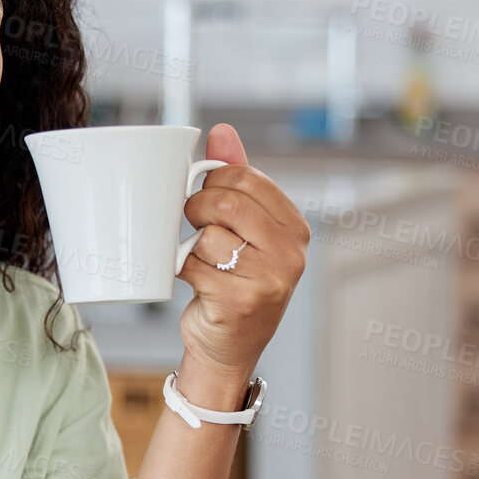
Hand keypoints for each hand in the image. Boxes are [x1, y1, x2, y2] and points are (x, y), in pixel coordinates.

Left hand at [175, 124, 309, 386]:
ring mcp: (269, 279)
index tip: (204, 197)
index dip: (213, 183)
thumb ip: (236, 179)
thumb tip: (221, 131)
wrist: (228, 347)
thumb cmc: (234, 281)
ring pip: (207, 237)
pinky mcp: (240, 301)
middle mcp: (290, 252)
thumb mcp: (244, 229)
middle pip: (225, 203)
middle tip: (192, 225)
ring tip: (201, 261)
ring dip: (191, 247)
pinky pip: (194, 266)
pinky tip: (195, 282)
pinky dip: (183, 271)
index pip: (246, 177)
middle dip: (196, 210)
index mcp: (295, 226)